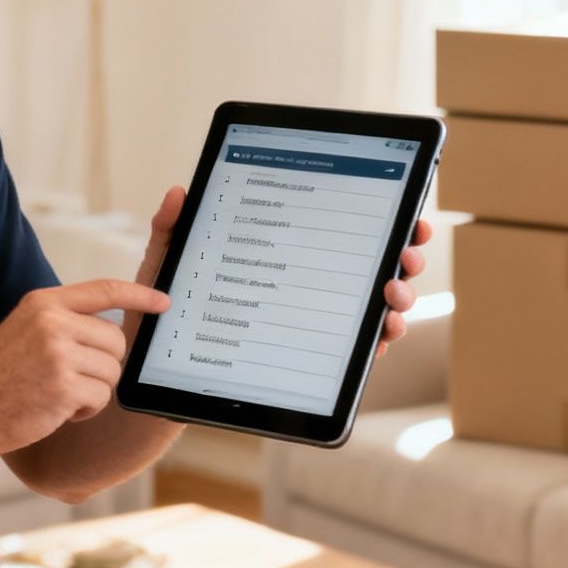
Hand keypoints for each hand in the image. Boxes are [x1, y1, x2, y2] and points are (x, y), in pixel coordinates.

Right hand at [0, 280, 169, 457]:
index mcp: (43, 303)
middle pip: (116, 339)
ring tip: (58, 394)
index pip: (104, 289)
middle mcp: (52, 322)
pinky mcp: (63, 386)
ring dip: (93, 390)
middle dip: (103, 364)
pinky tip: (56, 410)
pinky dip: (85, 410)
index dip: (139, 295)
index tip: (163, 301)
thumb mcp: (25, 331)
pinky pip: (101, 397)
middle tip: (70, 378)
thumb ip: (63, 321)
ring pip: (112, 370)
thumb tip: (113, 328)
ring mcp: (58, 353)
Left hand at [135, 187, 431, 358]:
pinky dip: (376, 343)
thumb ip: (172, 229)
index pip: (340, 232)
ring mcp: (314, 324)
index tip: (407, 217)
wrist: (160, 375)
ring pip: (375, 309)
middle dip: (404, 257)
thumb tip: (179, 192)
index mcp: (282, 254)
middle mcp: (307, 287)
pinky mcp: (310, 360)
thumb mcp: (166, 267)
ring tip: (392, 293)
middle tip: (406, 254)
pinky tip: (381, 335)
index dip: (384, 222)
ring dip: (398, 301)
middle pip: (374, 267)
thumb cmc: (163, 317)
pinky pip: (355, 353)